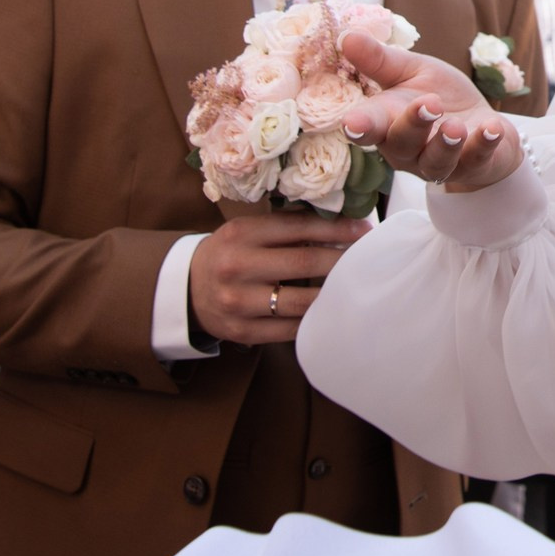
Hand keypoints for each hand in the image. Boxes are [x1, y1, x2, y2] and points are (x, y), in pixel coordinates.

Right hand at [186, 213, 371, 345]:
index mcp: (241, 234)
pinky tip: (330, 310)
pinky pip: (289, 329)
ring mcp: (239, 302)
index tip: (364, 231)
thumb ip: (286, 228)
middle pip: (304, 263)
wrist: (186, 289)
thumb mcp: (247, 232)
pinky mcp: (242, 331)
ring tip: (354, 285)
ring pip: (300, 301)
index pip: (298, 228)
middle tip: (368, 257)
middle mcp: (238, 267)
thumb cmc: (229, 254)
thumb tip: (340, 224)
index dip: (336, 229)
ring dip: (333, 293)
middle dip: (342, 260)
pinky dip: (313, 319)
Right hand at [336, 31, 521, 192]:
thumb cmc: (438, 96)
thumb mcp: (411, 71)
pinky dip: (484, 144)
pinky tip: (491, 127)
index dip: (359, 127)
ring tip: (456, 126)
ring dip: (446, 144)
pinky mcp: (473, 165)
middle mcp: (408, 150)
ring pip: (436, 161)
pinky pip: (476, 160)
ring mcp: (440, 162)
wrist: (480, 123)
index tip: (352, 123)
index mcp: (387, 123)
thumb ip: (380, 60)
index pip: (368, 127)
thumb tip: (346, 35)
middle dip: (413, 125)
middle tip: (430, 103)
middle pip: (402, 144)